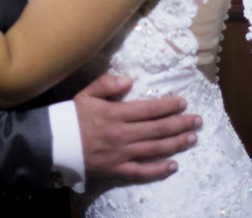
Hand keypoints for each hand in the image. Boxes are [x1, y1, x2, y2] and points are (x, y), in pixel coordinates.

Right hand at [74, 73, 200, 180]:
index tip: (183, 102)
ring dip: (176, 143)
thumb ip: (107, 84)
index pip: (150, 109)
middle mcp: (122, 134)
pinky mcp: (117, 169)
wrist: (54, 144)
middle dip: (180, 124)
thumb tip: (129, 79)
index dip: (169, 106)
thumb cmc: (70, 117)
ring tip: (192, 138)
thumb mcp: (86, 94)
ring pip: (155, 149)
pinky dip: (159, 170)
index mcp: (116, 114)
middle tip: (197, 120)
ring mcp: (121, 154)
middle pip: (158, 129)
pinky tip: (173, 165)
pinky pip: (142, 171)